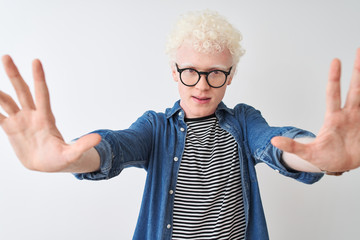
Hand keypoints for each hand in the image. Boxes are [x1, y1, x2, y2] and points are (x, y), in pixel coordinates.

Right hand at [0, 55, 100, 171]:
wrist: (50, 164)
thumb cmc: (63, 158)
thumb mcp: (73, 154)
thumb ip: (83, 145)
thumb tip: (98, 139)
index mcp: (46, 119)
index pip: (42, 95)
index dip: (39, 79)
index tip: (36, 61)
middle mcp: (32, 115)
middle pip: (23, 91)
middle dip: (14, 75)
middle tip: (6, 56)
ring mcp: (21, 121)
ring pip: (7, 101)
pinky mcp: (11, 129)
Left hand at [271, 48, 359, 174]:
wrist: (340, 166)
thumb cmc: (324, 157)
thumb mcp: (308, 154)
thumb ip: (293, 147)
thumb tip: (274, 141)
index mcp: (333, 119)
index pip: (333, 94)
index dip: (335, 78)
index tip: (335, 61)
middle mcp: (349, 114)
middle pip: (355, 89)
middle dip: (358, 70)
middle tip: (358, 50)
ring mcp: (359, 119)